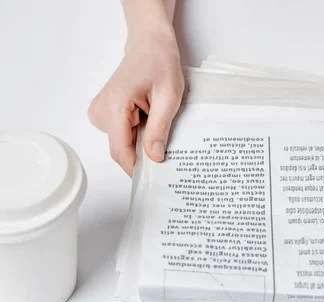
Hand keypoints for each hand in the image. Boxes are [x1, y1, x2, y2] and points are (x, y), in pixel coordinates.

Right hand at [88, 28, 183, 175]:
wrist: (149, 45)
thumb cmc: (160, 64)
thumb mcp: (169, 97)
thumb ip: (159, 129)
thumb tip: (154, 158)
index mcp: (114, 106)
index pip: (120, 151)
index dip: (137, 169)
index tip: (155, 180)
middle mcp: (100, 110)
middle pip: (121, 149)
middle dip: (143, 154)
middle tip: (167, 148)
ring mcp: (99, 112)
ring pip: (122, 143)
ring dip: (141, 142)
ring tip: (157, 122)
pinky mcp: (104, 113)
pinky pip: (121, 135)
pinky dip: (137, 134)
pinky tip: (149, 120)